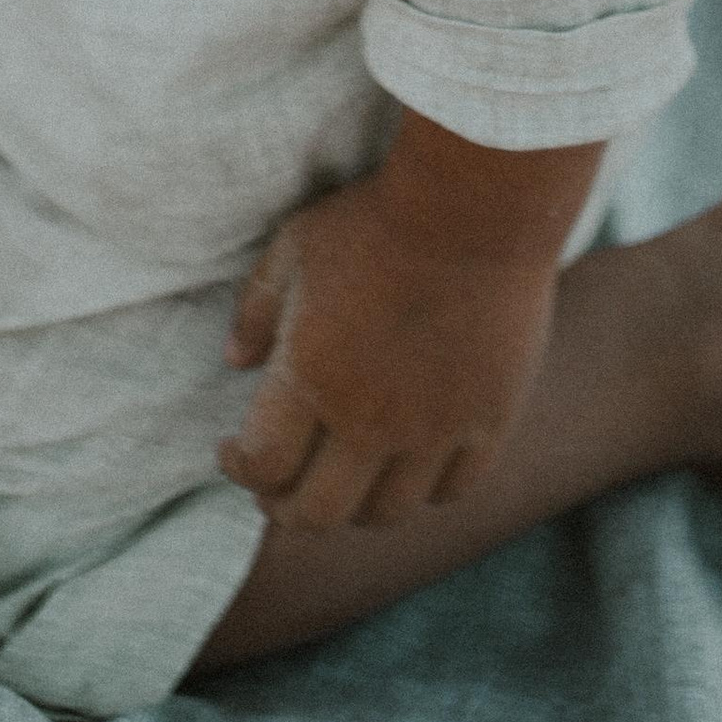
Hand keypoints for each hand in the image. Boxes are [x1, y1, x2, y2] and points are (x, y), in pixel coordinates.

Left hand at [218, 163, 558, 529]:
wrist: (473, 207)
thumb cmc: (374, 220)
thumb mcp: (294, 249)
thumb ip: (258, 311)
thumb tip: (234, 362)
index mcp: (312, 378)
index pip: (263, 465)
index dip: (239, 469)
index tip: (232, 452)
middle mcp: (370, 420)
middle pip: (319, 512)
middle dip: (286, 508)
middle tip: (278, 491)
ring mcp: (434, 430)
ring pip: (387, 513)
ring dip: (355, 508)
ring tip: (344, 482)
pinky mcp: (489, 423)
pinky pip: (454, 490)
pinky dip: (426, 492)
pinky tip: (410, 467)